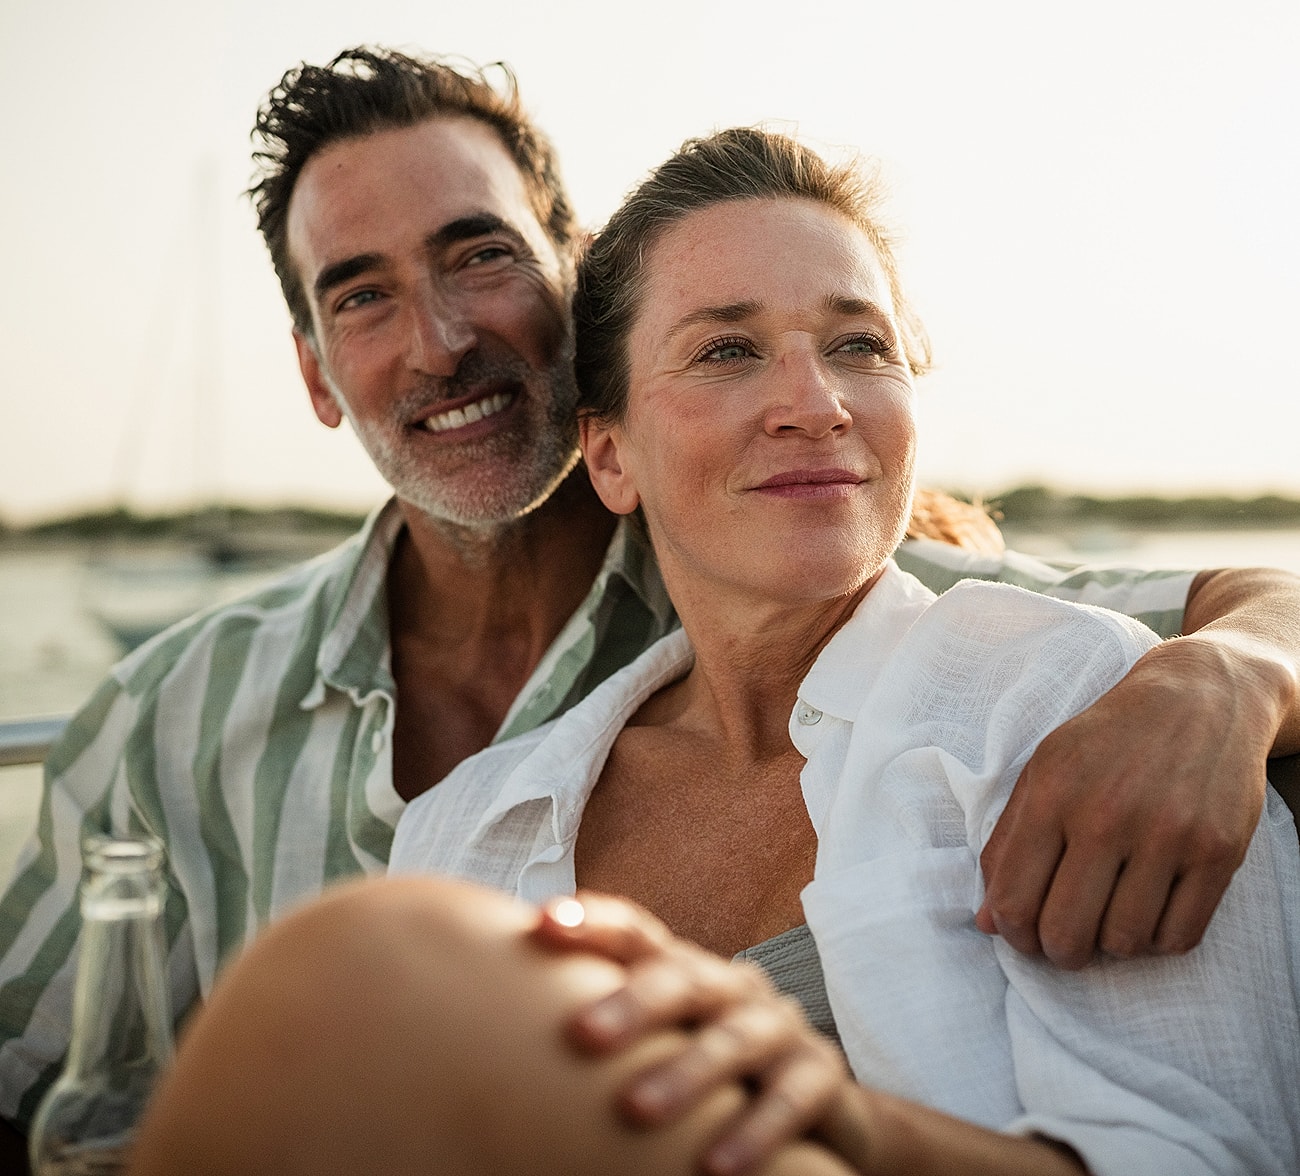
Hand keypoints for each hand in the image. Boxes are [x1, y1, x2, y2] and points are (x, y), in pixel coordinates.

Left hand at [532, 892, 851, 1174]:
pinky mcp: (821, 1075)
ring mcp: (779, 1027)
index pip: (637, 932)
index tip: (541, 923)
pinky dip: (756, 1130)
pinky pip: (791, 1099)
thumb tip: (492, 1030)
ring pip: (735, 1039)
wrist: (819, 1105)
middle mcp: (730, 986)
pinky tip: (715, 1165)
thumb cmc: (708, 1070)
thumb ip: (604, 1024)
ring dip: (687, 1074)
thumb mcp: (662, 1038)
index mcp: (684, 970)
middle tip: (581, 1035)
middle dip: (634, 1003)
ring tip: (636, 1112)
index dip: (594, 922)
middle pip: (684, 978)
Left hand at [977, 634, 1270, 967]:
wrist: (1198, 698)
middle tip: (1064, 940)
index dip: (1012, 933)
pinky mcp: (1219, 852)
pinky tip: (1148, 909)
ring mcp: (1167, 836)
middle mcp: (1107, 816)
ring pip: (1124, 942)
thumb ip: (1008, 844)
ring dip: (1111, 944)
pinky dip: (1158, 939)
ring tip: (1109, 913)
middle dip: (1058, 952)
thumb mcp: (1043, 771)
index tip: (1022, 932)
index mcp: (1052, 794)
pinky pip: (1178, 936)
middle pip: (1067, 934)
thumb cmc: (1107, 740)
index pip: (1014, 901)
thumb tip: (987, 922)